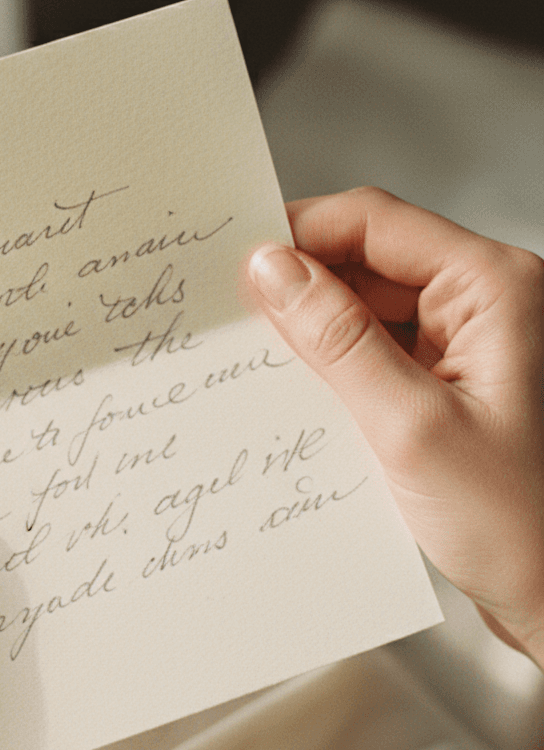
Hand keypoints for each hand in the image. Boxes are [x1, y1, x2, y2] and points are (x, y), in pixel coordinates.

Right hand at [247, 188, 543, 667]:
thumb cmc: (521, 526)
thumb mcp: (410, 426)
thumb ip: (337, 340)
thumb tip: (273, 271)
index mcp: (495, 288)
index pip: (374, 223)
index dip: (299, 235)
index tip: (237, 264)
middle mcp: (486, 305)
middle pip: (368, 261)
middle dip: (300, 290)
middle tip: (235, 321)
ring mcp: (468, 347)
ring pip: (367, 308)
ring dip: (315, 334)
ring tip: (263, 367)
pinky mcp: (449, 386)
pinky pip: (377, 353)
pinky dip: (336, 370)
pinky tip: (303, 398)